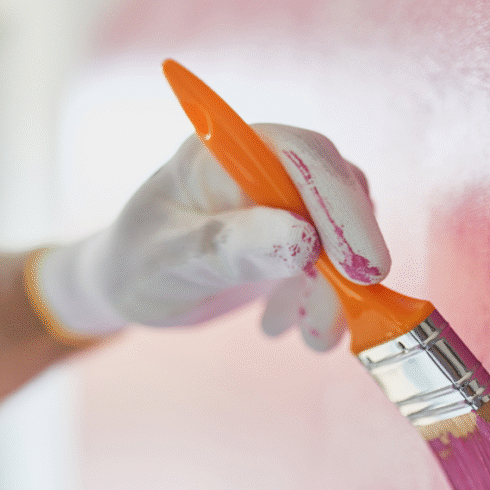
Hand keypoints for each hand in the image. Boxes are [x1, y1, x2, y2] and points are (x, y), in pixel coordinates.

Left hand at [33, 124, 390, 349]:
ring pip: (340, 232)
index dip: (340, 204)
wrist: (127, 285)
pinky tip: (282, 325)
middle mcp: (260, 164)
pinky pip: (331, 260)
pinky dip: (320, 299)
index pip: (301, 157)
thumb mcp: (171, 259)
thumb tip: (305, 240)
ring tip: (312, 339)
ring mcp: (280, 198)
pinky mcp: (292, 232)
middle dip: (347, 257)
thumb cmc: (136, 264)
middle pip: (334, 193)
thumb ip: (229, 246)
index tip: (362, 266)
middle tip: (343, 315)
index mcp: (225, 151)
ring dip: (336, 289)